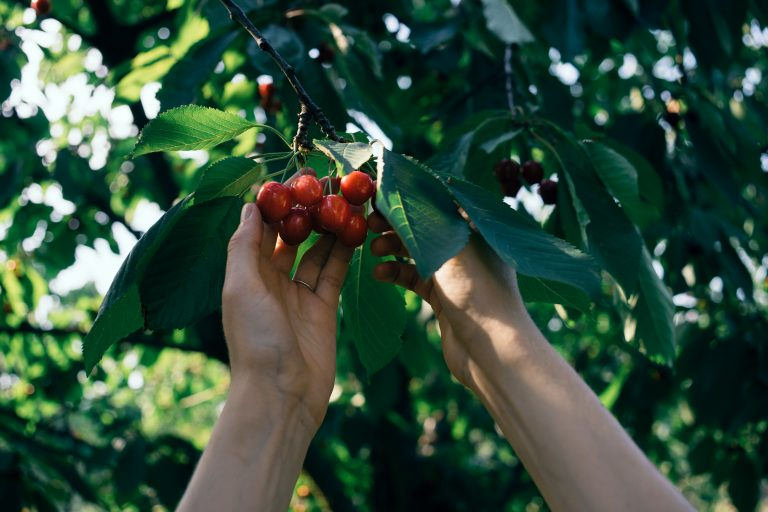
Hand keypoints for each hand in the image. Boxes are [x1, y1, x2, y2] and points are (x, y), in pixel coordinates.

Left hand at [223, 202, 351, 428]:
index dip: (275, 203)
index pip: (261, 229)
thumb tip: (249, 205)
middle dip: (306, 211)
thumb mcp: (241, 288)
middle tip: (326, 185)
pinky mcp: (324, 308)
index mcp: (248, 275)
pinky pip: (334, 273)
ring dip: (328, 227)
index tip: (293, 178)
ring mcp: (299, 295)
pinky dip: (344, 252)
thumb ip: (245, 246)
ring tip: (346, 201)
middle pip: (291, 237)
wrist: (282, 394)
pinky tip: (355, 229)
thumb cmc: (255, 340)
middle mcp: (272, 281)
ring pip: (316, 252)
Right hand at [368, 212, 528, 387]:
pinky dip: (396, 273)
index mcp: (477, 229)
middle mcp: (467, 248)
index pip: (439, 202)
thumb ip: (429, 220)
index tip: (382, 195)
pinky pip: (414, 277)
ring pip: (417, 252)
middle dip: (396, 224)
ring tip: (372, 249)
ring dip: (393, 248)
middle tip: (370, 222)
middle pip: (425, 226)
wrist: (490, 350)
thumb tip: (407, 191)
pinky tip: (379, 273)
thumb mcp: (453, 248)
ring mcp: (455, 273)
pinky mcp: (444, 297)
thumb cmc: (478, 292)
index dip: (410, 198)